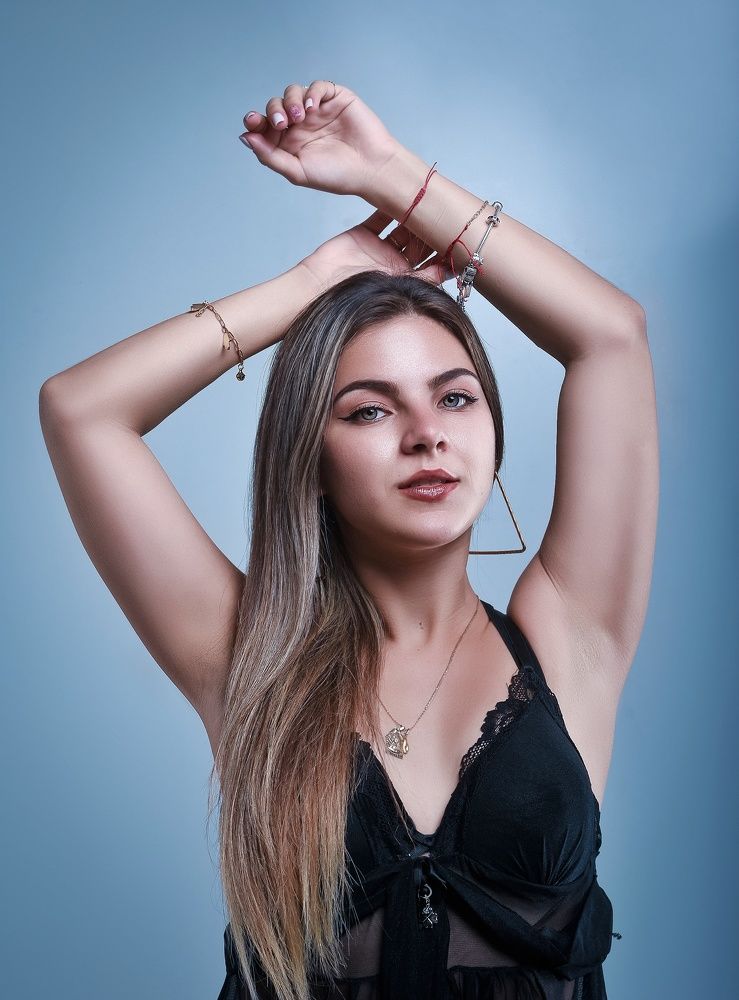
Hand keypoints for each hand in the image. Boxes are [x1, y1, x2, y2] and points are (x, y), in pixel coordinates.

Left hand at [239, 80, 402, 197]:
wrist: (371, 169)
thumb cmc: (337, 176)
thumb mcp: (297, 171)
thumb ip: (270, 156)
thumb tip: (245, 138)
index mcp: (289, 143)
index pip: (265, 126)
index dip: (256, 121)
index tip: (253, 122)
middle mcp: (301, 124)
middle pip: (275, 106)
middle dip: (273, 111)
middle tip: (281, 123)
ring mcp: (318, 110)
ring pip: (292, 93)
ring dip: (289, 101)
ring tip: (299, 117)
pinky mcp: (335, 98)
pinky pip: (317, 87)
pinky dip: (310, 93)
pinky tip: (311, 107)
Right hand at [299, 209, 451, 289]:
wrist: (320, 288)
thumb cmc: (355, 295)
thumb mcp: (396, 288)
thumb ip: (424, 279)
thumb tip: (451, 271)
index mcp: (405, 280)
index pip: (431, 264)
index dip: (444, 251)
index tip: (457, 236)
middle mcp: (395, 264)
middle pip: (420, 243)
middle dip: (431, 230)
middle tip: (442, 215)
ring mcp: (380, 248)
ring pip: (404, 227)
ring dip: (415, 216)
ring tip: (426, 203)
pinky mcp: (364, 234)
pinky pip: (381, 217)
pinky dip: (391, 206)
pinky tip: (402, 196)